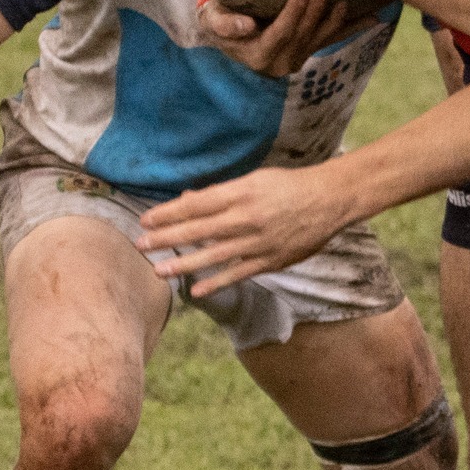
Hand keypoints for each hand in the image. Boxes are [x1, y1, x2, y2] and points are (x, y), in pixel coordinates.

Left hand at [137, 164, 360, 295]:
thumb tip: (188, 198)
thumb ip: (221, 193)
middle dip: (166, 238)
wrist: (330, 200)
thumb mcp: (254, 180)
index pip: (195, 204)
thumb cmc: (289, 186)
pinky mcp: (270, 260)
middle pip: (198, 230)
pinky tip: (197, 290)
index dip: (168, 213)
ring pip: (213, 255)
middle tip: (140, 246)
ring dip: (184, 264)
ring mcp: (258, 241)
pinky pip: (238, 273)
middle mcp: (246, 217)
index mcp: (240, 192)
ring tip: (159, 270)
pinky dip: (217, 282)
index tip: (146, 221)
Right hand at [196, 0, 352, 76]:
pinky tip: (375, 19)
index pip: (280, 34)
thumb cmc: (219, 19)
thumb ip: (225, 24)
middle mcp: (282, 62)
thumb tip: (246, 26)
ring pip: (321, 39)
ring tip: (344, 2)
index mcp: (260, 56)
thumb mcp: (213, 20)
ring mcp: (299, 57)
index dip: (292, 16)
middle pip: (304, 36)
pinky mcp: (310, 49)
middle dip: (315, 14)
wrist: (228, 30)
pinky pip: (333, 38)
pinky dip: (354, 27)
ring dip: (336, 20)